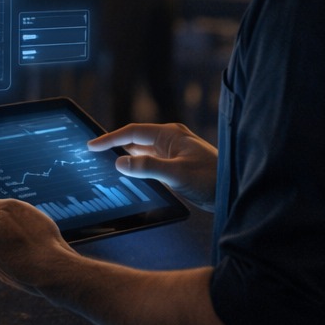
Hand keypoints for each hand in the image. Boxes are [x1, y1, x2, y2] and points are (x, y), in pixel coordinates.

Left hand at [0, 193, 76, 296]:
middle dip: (3, 223)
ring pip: (0, 245)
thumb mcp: (10, 208)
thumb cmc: (33, 235)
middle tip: (25, 222)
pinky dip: (19, 256)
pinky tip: (34, 254)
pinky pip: (11, 261)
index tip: (9, 206)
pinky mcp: (9, 278)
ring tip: (33, 239)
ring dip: (11, 240)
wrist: (51, 271)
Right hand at [88, 122, 217, 209]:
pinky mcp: (175, 167)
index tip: (92, 145)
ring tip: (105, 165)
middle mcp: (169, 141)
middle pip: (135, 140)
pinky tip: (129, 177)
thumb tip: (120, 163)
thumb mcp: (177, 174)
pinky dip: (137, 168)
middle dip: (114, 146)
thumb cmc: (211, 178)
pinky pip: (149, 164)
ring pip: (142, 153)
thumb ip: (148, 167)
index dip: (110, 138)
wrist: (233, 191)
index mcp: (169, 134)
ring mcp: (172, 154)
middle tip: (93, 154)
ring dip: (126, 158)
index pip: (132, 132)